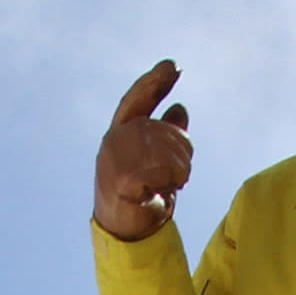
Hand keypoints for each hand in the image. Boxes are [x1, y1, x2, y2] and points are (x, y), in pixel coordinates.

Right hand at [96, 61, 192, 240]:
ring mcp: (114, 160)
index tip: (174, 66)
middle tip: (182, 173)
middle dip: (181, 148)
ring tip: (170, 184)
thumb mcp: (159, 158)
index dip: (155, 82)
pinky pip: (161, 171)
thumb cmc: (141, 190)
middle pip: (160, 128)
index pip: (138, 99)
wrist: (125, 228)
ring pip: (164, 149)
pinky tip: (162, 192)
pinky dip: (170, 183)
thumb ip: (168, 134)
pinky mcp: (122, 181)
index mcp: (120, 131)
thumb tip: (179, 108)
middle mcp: (113, 141)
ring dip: (178, 169)